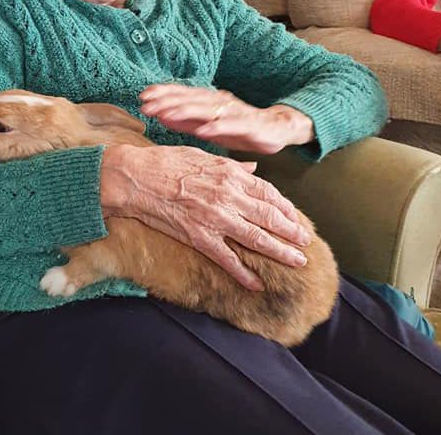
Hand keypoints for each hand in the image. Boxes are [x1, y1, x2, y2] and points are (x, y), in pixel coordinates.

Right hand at [99, 144, 312, 290]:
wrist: (135, 177)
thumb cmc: (165, 162)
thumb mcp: (202, 156)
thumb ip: (231, 165)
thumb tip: (253, 168)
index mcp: (229, 174)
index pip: (268, 193)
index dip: (285, 207)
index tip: (295, 217)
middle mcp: (228, 196)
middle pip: (270, 217)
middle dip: (292, 232)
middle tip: (305, 242)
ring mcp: (215, 218)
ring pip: (257, 239)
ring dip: (280, 252)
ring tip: (296, 262)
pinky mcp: (199, 237)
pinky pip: (227, 259)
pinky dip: (244, 274)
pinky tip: (256, 284)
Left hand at [139, 83, 314, 153]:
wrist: (277, 128)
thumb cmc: (239, 128)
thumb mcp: (207, 126)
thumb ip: (185, 122)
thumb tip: (160, 115)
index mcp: (209, 101)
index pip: (182, 94)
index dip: (163, 93)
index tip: (142, 96)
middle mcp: (219, 102)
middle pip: (189, 99)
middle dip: (166, 101)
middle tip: (146, 104)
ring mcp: (234, 112)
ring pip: (206, 109)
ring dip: (185, 110)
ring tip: (166, 114)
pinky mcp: (248, 125)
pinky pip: (230, 125)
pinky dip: (216, 127)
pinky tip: (202, 130)